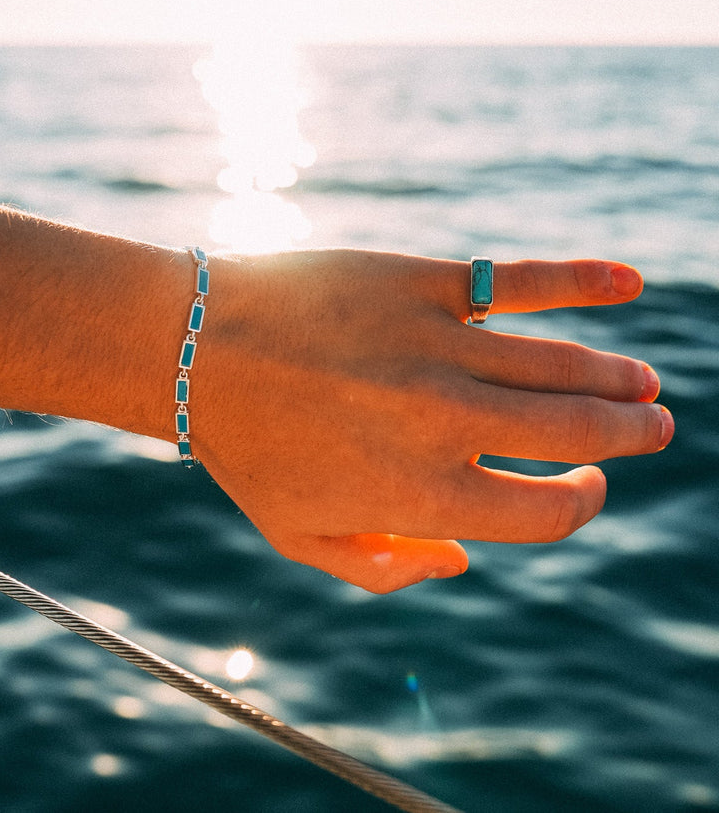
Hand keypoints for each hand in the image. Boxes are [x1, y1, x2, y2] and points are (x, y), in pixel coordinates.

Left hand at [193, 251, 672, 592]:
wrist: (193, 345)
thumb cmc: (247, 446)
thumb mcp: (300, 533)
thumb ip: (384, 565)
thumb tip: (458, 559)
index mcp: (423, 493)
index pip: (545, 513)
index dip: (580, 502)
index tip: (588, 485)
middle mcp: (446, 424)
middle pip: (577, 433)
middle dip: (630, 434)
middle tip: (654, 426)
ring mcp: (442, 348)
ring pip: (565, 365)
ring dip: (620, 378)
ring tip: (644, 384)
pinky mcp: (425, 285)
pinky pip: (523, 282)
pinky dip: (585, 282)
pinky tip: (629, 282)